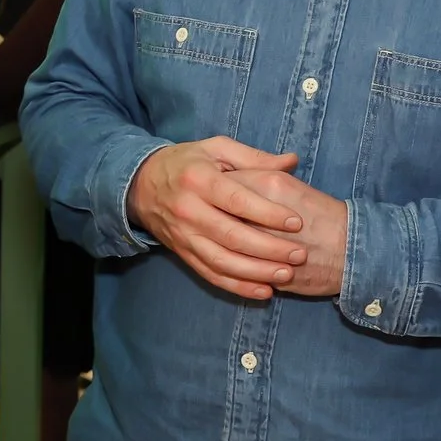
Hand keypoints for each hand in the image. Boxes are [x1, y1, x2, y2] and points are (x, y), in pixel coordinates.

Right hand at [128, 137, 335, 298]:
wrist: (141, 185)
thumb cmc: (187, 163)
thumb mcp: (216, 149)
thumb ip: (254, 158)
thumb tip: (292, 161)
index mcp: (198, 179)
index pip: (236, 200)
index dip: (268, 213)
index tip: (297, 222)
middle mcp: (188, 210)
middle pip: (232, 235)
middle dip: (269, 248)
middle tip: (300, 254)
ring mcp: (184, 235)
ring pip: (222, 261)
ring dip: (256, 272)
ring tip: (286, 274)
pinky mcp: (183, 253)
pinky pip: (211, 274)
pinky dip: (238, 287)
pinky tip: (263, 291)